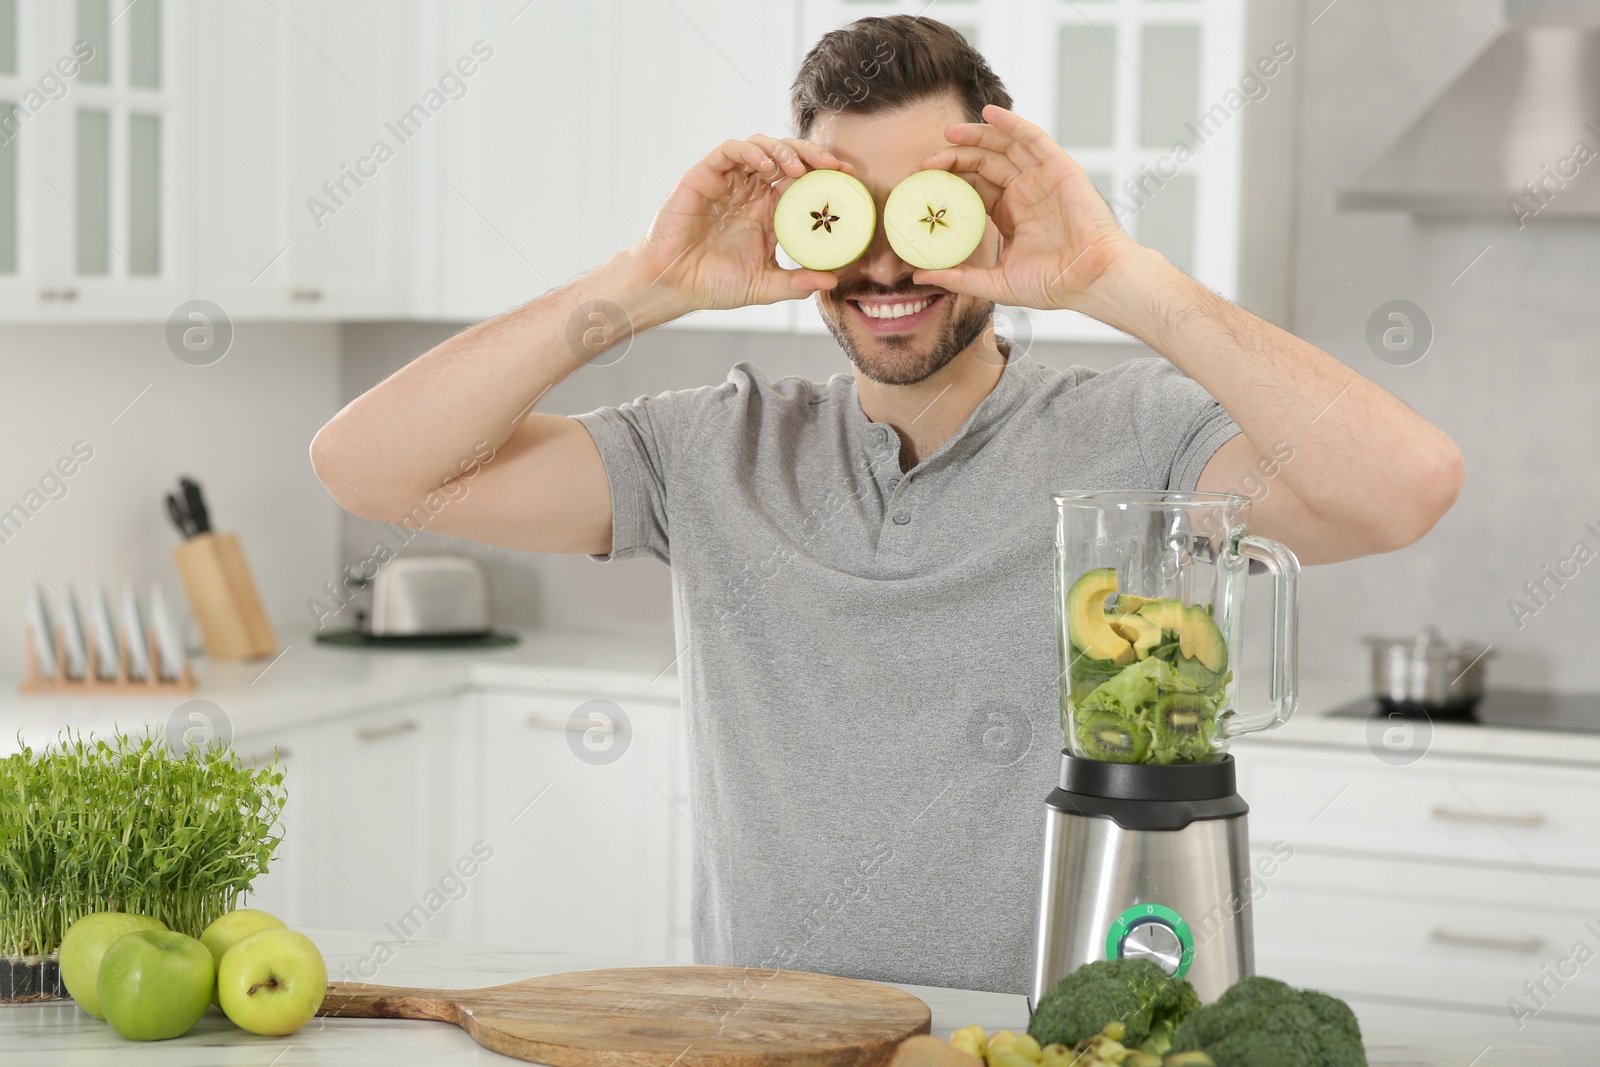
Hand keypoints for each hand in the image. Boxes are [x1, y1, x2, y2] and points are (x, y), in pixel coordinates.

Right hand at [629, 135, 847, 312]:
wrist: (672, 284)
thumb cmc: (713, 284)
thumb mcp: (764, 286)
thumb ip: (797, 282)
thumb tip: (834, 281)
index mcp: (767, 211)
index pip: (802, 182)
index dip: (825, 176)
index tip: (849, 179)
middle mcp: (750, 191)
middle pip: (787, 158)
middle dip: (813, 155)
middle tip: (834, 166)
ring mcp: (728, 181)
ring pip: (762, 147)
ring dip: (785, 151)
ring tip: (801, 168)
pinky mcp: (705, 175)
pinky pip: (730, 150)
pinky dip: (752, 151)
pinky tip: (767, 165)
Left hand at [913, 105, 1142, 315]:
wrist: (1092, 281)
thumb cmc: (1054, 284)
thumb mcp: (997, 283)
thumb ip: (960, 277)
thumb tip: (918, 276)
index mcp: (1010, 214)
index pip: (973, 188)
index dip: (948, 182)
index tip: (922, 184)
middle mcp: (1025, 192)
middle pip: (984, 164)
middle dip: (955, 158)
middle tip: (928, 163)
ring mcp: (1042, 178)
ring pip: (1004, 146)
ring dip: (977, 135)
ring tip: (950, 133)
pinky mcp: (1059, 169)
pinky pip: (1033, 139)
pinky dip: (1011, 123)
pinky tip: (989, 114)